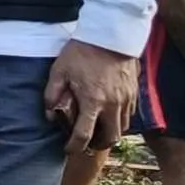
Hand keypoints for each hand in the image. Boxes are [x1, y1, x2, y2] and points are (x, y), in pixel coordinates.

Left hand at [46, 39, 138, 153]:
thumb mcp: (59, 71)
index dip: (74, 147)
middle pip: (110, 138)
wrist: (110, 34)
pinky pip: (130, 115)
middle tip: (86, 143)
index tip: (68, 149)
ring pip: (123, 128)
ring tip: (98, 131)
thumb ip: (52, 95)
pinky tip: (109, 115)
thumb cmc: (82, 52)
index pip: (84, 135)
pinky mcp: (134, 93)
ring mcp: (127, 99)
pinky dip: (120, 121)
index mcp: (92, 101)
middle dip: (97, 145)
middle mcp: (113, 105)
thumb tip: (50, 115)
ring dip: (110, 134)